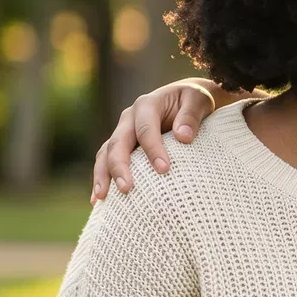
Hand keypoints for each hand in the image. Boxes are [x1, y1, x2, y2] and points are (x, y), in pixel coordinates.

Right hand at [90, 78, 233, 201]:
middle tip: (126, 188)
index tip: (164, 169)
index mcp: (147, 104)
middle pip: (118, 142)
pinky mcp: (123, 145)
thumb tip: (183, 137)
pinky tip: (98, 199)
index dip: (153, 149)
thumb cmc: (194, 99)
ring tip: (102, 197)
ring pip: (106, 153)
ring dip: (103, 174)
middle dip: (120, 166)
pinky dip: (102, 178)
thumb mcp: (199, 100)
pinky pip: (107, 160)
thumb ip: (191, 115)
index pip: (145, 128)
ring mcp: (123, 132)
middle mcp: (129, 118)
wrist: (186, 97)